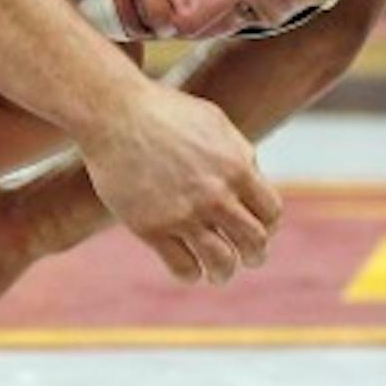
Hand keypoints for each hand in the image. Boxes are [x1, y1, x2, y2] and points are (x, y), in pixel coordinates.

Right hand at [76, 80, 278, 283]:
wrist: (114, 113)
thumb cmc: (164, 112)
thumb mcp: (215, 123)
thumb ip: (240, 154)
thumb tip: (255, 184)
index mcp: (237, 167)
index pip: (271, 214)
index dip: (267, 225)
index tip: (257, 228)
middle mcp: (215, 194)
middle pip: (254, 242)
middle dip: (255, 254)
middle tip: (247, 257)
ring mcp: (183, 214)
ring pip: (222, 263)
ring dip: (224, 272)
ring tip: (218, 273)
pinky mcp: (152, 228)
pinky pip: (183, 268)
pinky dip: (191, 274)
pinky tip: (189, 269)